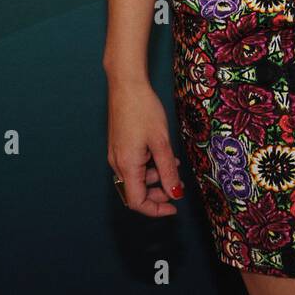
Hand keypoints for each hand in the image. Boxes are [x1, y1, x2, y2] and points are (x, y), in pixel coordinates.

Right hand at [107, 78, 184, 215]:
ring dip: (155, 177)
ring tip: (173, 164)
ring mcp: (116, 154)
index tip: (174, 208)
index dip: (156, 209)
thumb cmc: (144, 110)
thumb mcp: (161, 142)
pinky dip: (148, 166)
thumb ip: (168, 171)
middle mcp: (117, 164)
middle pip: (135, 192)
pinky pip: (133, 165)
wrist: (127, 85)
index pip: (137, 201)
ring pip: (135, 178)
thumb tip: (175, 194)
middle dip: (158, 193)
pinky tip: (162, 155)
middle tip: (177, 186)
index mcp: (127, 166)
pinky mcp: (118, 146)